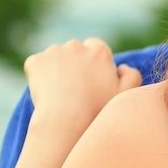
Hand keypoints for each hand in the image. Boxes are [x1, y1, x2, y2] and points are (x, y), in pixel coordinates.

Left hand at [24, 38, 140, 142]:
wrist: (66, 122)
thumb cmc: (100, 111)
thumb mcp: (126, 95)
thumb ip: (132, 76)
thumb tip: (121, 67)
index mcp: (99, 50)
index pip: (97, 49)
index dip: (96, 66)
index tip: (94, 83)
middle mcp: (76, 45)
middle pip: (76, 51)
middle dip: (76, 65)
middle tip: (78, 90)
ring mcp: (53, 51)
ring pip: (56, 58)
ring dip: (58, 69)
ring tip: (63, 95)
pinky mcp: (34, 61)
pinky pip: (38, 66)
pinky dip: (41, 76)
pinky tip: (49, 94)